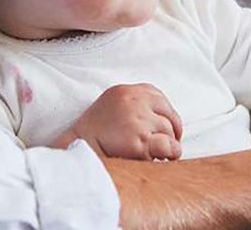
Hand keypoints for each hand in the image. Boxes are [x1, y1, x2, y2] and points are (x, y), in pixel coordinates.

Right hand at [54, 83, 183, 160]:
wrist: (79, 148)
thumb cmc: (96, 130)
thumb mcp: (113, 105)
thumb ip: (136, 104)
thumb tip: (166, 119)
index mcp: (127, 91)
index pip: (160, 100)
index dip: (168, 116)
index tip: (170, 128)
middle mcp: (134, 102)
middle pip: (168, 117)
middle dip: (171, 133)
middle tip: (168, 146)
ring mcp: (138, 121)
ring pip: (169, 133)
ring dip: (168, 147)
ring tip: (157, 155)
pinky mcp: (140, 142)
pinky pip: (166, 148)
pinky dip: (167, 154)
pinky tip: (156, 159)